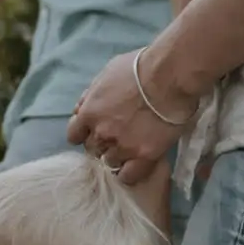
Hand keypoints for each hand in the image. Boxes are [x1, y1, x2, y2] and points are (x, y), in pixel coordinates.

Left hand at [66, 48, 190, 189]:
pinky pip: (128, 176)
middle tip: (117, 136)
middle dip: (101, 144)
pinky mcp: (144, 156)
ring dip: (117, 156)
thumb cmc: (139, 67)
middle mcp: (101, 133)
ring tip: (131, 148)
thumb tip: (83, 107)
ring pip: (110, 162)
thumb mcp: (106, 73)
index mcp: (90, 112)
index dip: (84, 133)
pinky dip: (129, 173)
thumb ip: (92, 95)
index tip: (94, 130)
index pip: (74, 135)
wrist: (169, 76)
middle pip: (92, 150)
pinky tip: (135, 165)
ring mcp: (122, 146)